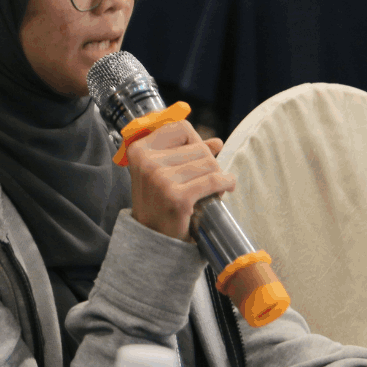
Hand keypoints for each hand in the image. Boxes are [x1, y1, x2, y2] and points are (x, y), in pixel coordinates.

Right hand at [125, 121, 233, 241]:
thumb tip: (216, 142)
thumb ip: (187, 154)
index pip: (181, 128)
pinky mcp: (177, 198)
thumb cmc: (159, 203)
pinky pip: (213, 180)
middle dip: (208, 162)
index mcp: (140, 150)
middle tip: (203, 180)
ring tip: (208, 189)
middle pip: (198, 146)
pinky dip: (226, 183)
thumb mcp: (164, 172)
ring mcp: (160, 180)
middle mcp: (147, 162)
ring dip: (216, 176)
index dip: (195, 141)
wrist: (152, 239)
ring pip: (209, 163)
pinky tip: (226, 187)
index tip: (195, 156)